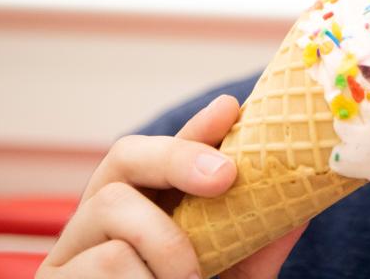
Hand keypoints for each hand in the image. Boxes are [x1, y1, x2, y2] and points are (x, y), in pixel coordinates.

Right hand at [38, 95, 306, 277]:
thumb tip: (301, 210)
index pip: (165, 156)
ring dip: (166, 243)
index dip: (196, 130)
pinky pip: (102, 260)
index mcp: (142, 215)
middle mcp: (99, 224)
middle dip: (178, 155)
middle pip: (125, 156)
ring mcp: (68, 252)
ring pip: (114, 206)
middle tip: (226, 176)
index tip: (231, 110)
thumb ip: (255, 250)